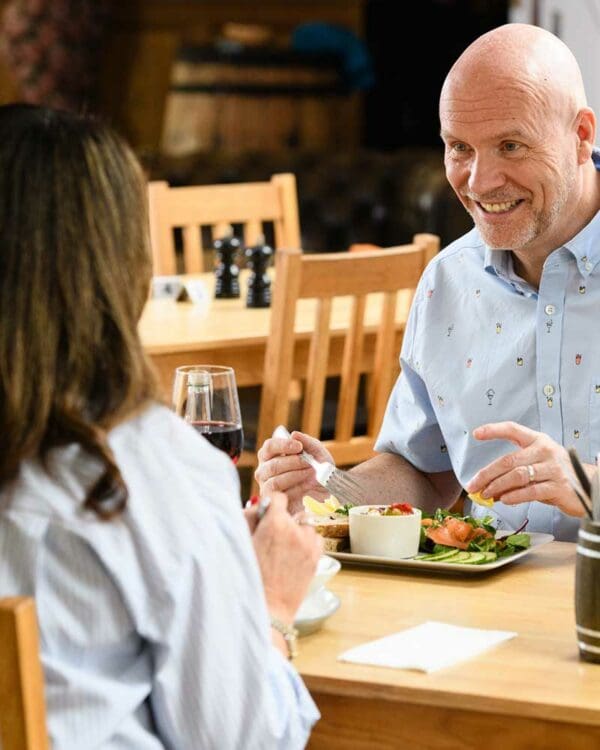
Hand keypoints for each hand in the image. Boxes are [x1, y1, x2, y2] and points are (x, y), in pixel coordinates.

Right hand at [249, 492, 322, 623]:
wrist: (268, 609)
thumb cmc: (249, 577)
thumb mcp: (242, 541)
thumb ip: (250, 518)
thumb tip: (259, 505)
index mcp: (274, 524)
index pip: (278, 498)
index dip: (269, 505)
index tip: (266, 515)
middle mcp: (295, 531)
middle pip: (291, 512)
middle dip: (281, 520)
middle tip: (270, 537)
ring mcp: (309, 545)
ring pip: (305, 525)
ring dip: (296, 531)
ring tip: (283, 549)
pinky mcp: (317, 558)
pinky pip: (315, 539)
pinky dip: (307, 543)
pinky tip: (294, 555)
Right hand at [255, 431, 333, 511]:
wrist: (324, 493)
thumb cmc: (317, 471)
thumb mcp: (318, 454)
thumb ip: (308, 443)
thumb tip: (294, 434)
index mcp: (271, 455)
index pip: (269, 446)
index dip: (283, 445)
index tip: (299, 447)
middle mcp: (265, 470)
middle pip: (273, 465)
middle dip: (294, 463)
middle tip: (310, 463)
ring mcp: (267, 485)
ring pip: (276, 480)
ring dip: (296, 476)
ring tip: (312, 474)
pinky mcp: (273, 500)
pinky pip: (280, 493)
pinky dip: (297, 488)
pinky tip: (308, 485)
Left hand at [465, 421, 587, 516]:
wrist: (589, 486)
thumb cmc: (557, 474)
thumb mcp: (537, 465)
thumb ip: (515, 472)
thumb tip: (488, 486)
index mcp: (538, 440)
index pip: (513, 429)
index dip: (494, 430)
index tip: (476, 434)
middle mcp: (545, 451)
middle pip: (509, 460)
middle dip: (487, 474)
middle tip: (473, 485)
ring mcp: (553, 469)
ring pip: (518, 476)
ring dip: (497, 486)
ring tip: (486, 494)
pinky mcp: (559, 487)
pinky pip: (531, 491)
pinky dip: (515, 496)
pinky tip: (504, 500)